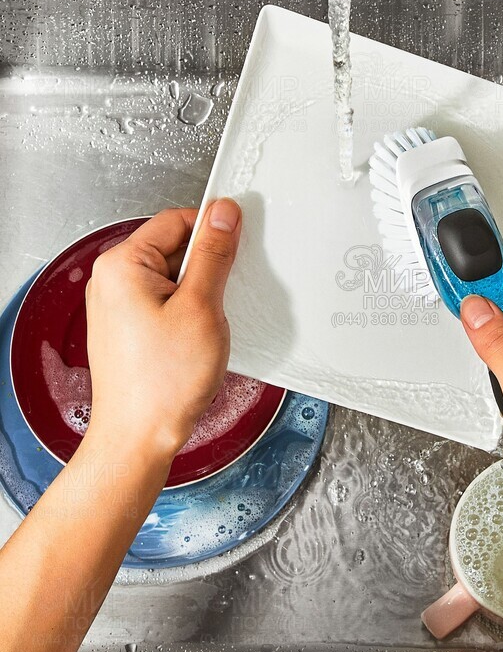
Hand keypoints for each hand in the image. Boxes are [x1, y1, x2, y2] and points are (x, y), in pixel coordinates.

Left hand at [85, 199, 241, 461]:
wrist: (139, 437)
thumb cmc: (162, 382)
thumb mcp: (202, 307)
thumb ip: (214, 255)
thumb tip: (223, 213)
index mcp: (123, 265)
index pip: (177, 221)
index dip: (213, 229)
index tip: (240, 242)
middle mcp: (113, 280)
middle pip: (175, 248)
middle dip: (208, 266)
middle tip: (225, 295)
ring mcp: (119, 305)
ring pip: (174, 276)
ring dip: (201, 291)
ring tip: (209, 323)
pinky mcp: (129, 326)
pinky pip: (166, 300)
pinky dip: (190, 310)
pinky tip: (201, 334)